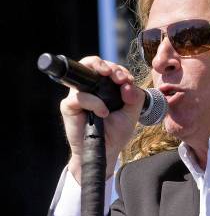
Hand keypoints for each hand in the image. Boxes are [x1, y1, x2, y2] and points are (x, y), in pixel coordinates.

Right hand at [60, 56, 145, 182]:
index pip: (107, 69)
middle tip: (120, 76)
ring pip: (84, 75)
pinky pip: (81, 97)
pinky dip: (94, 102)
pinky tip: (103, 112)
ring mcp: (78, 96)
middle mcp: (89, 89)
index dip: (118, 69)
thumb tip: (128, 85)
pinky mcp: (69, 106)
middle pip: (91, 63)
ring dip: (101, 74)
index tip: (128, 79)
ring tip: (117, 83)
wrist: (106, 152)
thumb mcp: (131, 114)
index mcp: (103, 88)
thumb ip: (135, 98)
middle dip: (107, 65)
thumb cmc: (116, 133)